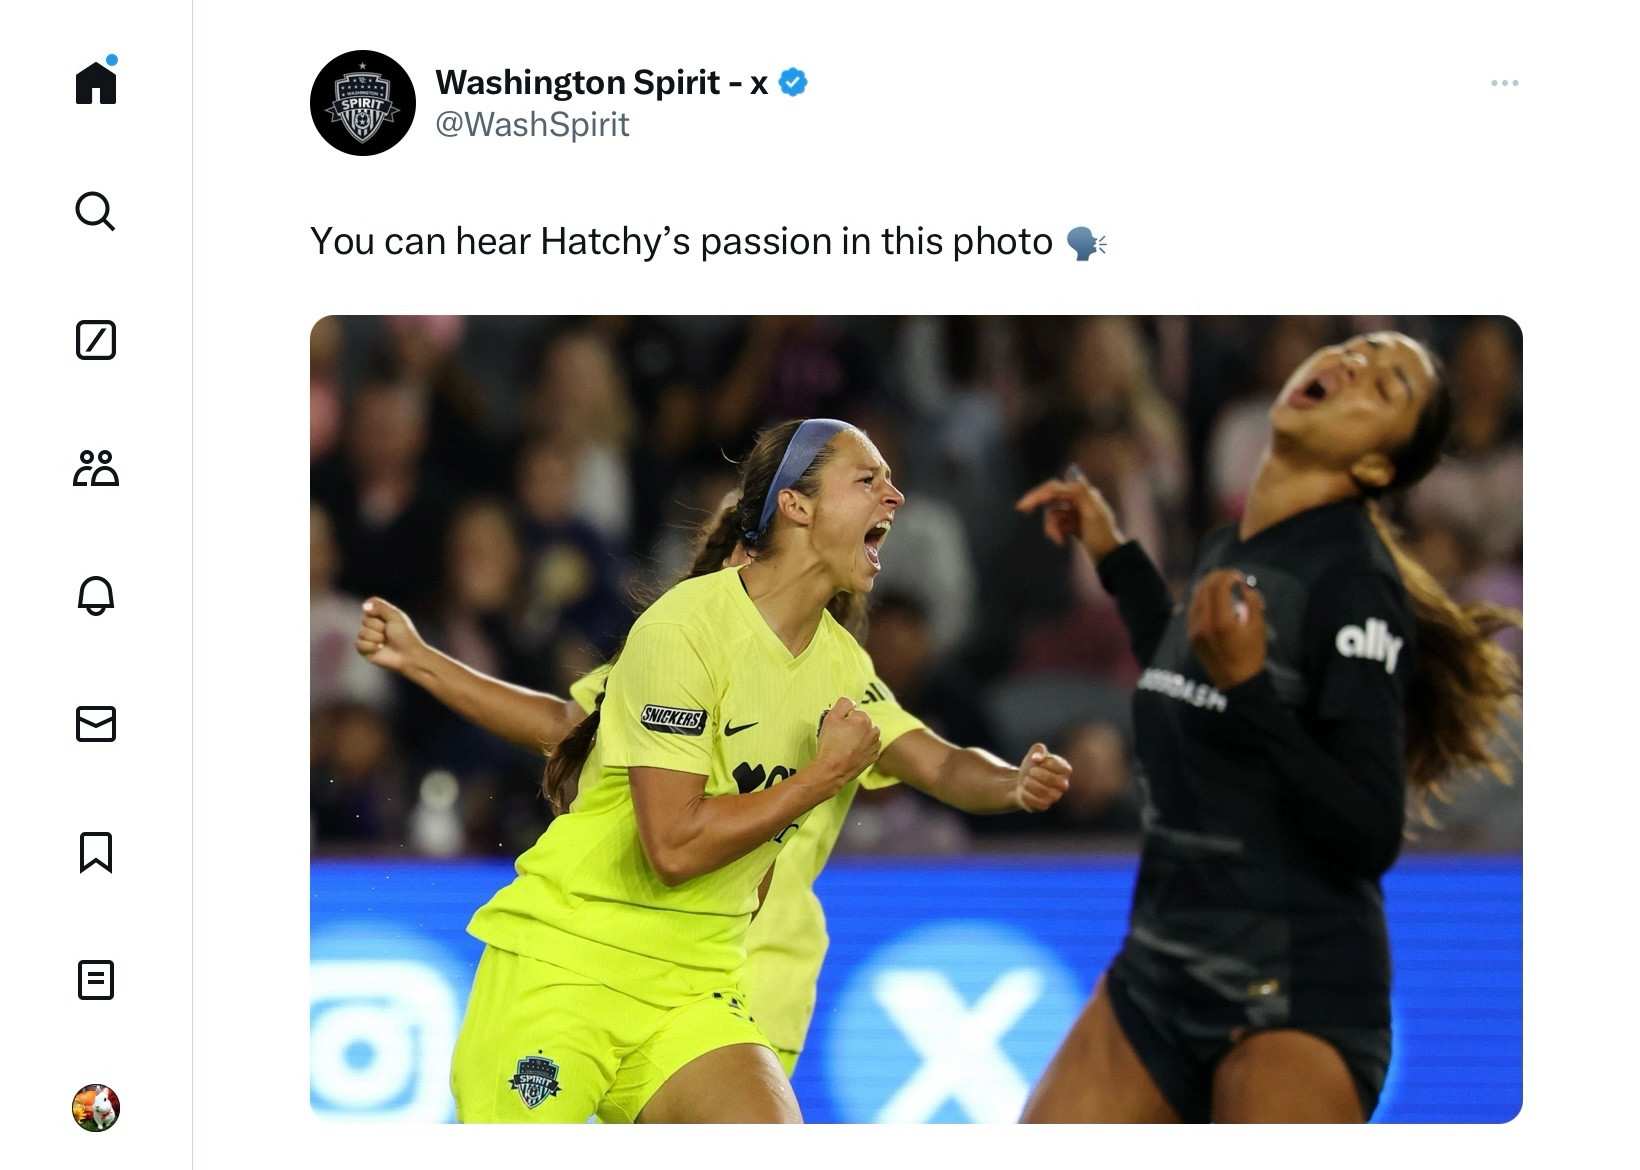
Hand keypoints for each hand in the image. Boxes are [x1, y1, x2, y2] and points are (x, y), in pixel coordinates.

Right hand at [355, 597, 425, 673]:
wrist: (408, 655)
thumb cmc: (405, 635)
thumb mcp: (395, 616)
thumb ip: (380, 607)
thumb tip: (364, 606)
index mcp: (380, 614)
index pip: (369, 605)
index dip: (375, 610)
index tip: (386, 618)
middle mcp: (372, 624)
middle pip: (365, 619)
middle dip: (378, 627)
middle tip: (389, 633)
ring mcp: (368, 637)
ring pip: (361, 632)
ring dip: (376, 637)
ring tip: (385, 642)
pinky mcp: (365, 649)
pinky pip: (359, 644)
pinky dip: (371, 647)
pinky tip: (380, 649)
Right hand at [812, 697, 881, 793]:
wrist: (833, 770)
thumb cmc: (831, 744)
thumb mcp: (831, 717)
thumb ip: (843, 704)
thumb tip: (851, 702)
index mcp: (864, 718)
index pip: (853, 712)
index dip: (843, 719)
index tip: (837, 729)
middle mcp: (874, 730)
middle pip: (861, 722)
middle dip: (852, 727)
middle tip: (840, 738)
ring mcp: (875, 745)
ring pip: (866, 734)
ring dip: (858, 737)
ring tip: (845, 746)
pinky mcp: (874, 757)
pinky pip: (868, 747)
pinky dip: (861, 748)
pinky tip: (850, 753)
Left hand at [1013, 742, 1072, 811]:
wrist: (1021, 781)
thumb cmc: (1033, 765)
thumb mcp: (1035, 752)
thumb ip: (1039, 749)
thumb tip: (1037, 758)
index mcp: (1065, 770)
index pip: (1062, 768)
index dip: (1047, 763)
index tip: (1036, 760)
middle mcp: (1063, 785)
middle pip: (1054, 781)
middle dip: (1038, 774)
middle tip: (1030, 771)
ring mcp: (1055, 797)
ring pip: (1047, 794)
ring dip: (1031, 785)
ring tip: (1025, 781)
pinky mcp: (1044, 806)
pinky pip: (1039, 804)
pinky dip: (1027, 796)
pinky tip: (1023, 790)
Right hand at [1015, 469, 1125, 560]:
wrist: (1109, 557)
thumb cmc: (1103, 536)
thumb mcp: (1094, 514)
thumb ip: (1082, 492)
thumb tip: (1071, 470)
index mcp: (1084, 494)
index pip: (1055, 488)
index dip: (1038, 494)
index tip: (1023, 506)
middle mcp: (1078, 499)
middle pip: (1051, 496)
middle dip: (1038, 503)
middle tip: (1021, 509)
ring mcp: (1074, 511)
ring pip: (1052, 513)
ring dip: (1052, 527)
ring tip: (1058, 540)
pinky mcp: (1071, 523)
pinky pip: (1056, 523)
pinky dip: (1056, 532)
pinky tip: (1061, 541)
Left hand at [1186, 569, 1266, 689]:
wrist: (1237, 682)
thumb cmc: (1252, 655)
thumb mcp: (1258, 627)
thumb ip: (1252, 603)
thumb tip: (1244, 587)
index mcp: (1221, 622)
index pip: (1219, 588)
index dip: (1228, 577)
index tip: (1238, 576)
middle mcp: (1203, 625)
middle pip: (1204, 590)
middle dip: (1216, 577)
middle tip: (1227, 574)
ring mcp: (1194, 631)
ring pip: (1195, 600)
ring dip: (1206, 587)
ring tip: (1218, 581)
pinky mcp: (1191, 637)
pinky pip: (1192, 612)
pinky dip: (1200, 600)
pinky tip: (1208, 597)